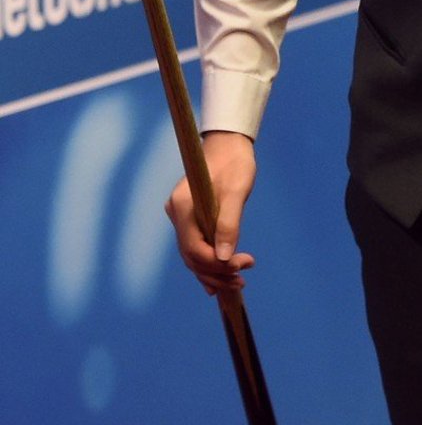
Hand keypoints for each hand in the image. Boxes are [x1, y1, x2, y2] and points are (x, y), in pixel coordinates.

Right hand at [165, 131, 256, 295]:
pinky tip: (221, 278)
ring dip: (213, 270)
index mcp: (183, 205)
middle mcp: (177, 213)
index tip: (242, 266)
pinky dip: (207, 262)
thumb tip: (224, 257)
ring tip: (237, 280)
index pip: (194, 248)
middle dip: (216, 271)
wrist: (228, 144)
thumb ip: (229, 223)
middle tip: (242, 278)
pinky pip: (195, 245)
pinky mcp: (189, 218)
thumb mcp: (236, 190)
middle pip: (192, 255)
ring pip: (192, 254)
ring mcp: (181, 216)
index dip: (216, 264)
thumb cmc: (235, 162)